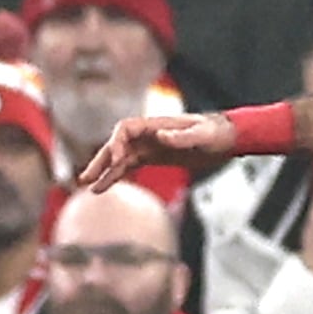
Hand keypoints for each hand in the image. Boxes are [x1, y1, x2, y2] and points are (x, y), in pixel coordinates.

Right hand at [78, 111, 239, 190]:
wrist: (226, 138)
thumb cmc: (216, 133)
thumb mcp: (201, 135)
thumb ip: (180, 136)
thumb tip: (159, 136)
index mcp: (155, 125)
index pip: (125, 129)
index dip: (116, 143)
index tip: (116, 159)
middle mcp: (148, 135)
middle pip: (116, 145)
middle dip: (101, 160)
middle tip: (86, 178)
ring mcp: (150, 146)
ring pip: (120, 159)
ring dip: (105, 172)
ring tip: (90, 188)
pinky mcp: (155, 157)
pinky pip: (131, 166)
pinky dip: (118, 175)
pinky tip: (106, 187)